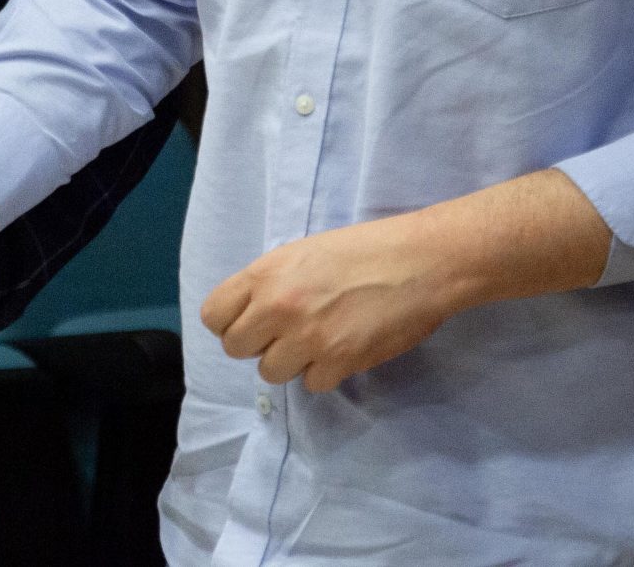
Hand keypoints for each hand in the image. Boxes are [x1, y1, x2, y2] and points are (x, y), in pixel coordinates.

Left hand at [197, 169, 606, 392]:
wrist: (420, 262)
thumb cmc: (364, 249)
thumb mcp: (302, 253)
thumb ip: (270, 283)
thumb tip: (252, 315)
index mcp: (266, 274)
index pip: (214, 316)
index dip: (229, 322)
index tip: (249, 322)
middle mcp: (278, 307)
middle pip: (236, 349)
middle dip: (257, 345)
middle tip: (285, 334)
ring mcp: (308, 338)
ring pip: (271, 372)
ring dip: (290, 362)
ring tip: (317, 341)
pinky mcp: (339, 362)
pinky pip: (312, 384)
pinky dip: (325, 372)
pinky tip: (343, 351)